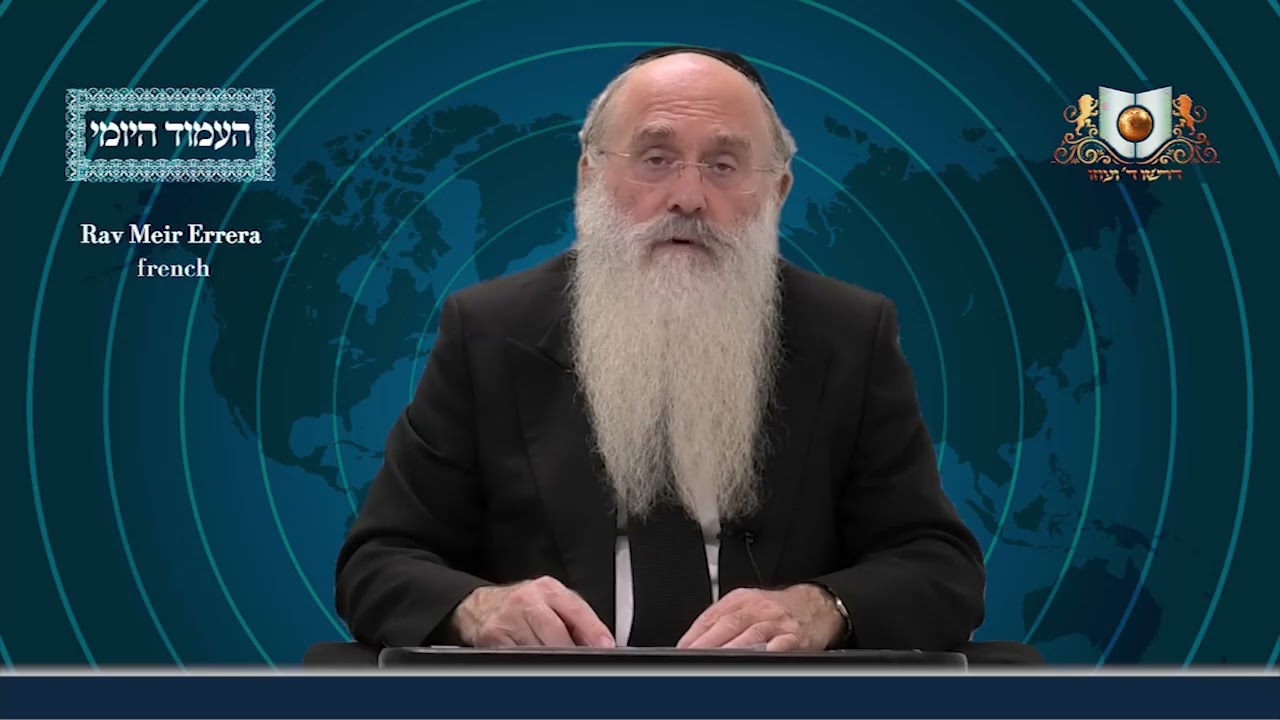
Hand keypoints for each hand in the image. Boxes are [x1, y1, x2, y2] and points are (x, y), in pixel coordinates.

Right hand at [450, 576, 615, 647]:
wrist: (480, 606)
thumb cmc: (522, 604)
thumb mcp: (551, 601)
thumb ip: (577, 618)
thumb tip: (600, 642)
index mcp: (548, 589)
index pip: (576, 611)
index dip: (594, 631)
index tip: (606, 647)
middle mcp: (528, 601)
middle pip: (556, 634)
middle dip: (572, 652)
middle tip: (581, 664)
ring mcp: (509, 619)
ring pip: (538, 650)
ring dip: (551, 661)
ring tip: (555, 662)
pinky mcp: (494, 637)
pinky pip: (519, 658)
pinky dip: (529, 663)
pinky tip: (533, 661)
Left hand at [676, 584, 845, 651]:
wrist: (816, 606)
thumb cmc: (777, 609)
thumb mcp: (748, 603)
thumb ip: (722, 618)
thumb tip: (693, 640)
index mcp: (742, 599)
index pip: (712, 615)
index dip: (695, 633)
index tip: (682, 648)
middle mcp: (758, 608)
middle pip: (729, 624)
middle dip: (708, 643)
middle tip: (694, 656)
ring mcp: (777, 623)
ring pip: (751, 635)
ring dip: (732, 649)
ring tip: (717, 660)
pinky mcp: (795, 638)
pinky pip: (780, 645)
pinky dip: (768, 652)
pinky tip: (757, 659)